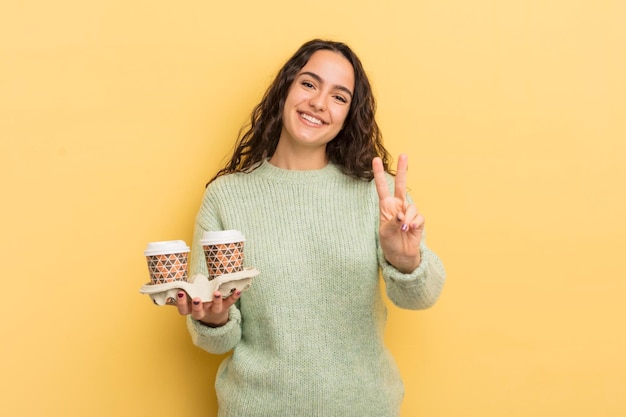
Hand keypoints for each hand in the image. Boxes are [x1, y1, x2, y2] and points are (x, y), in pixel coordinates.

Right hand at [175, 289, 240, 326]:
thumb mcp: (192, 297)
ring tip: (216, 293)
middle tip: (196, 299)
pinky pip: (230, 302)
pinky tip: (238, 291)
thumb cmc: (200, 300)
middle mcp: (202, 312)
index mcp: (191, 309)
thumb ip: (189, 288)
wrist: (215, 316)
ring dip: (216, 301)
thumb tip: (185, 275)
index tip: (180, 293)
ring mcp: (214, 310)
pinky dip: (234, 296)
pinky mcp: (225, 307)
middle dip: (197, 306)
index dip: (181, 303)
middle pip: (198, 313)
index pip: (183, 309)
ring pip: (215, 308)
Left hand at [372, 154, 423, 272]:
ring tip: (404, 228)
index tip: (375, 160)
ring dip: (408, 218)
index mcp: (386, 206)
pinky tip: (410, 229)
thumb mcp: (385, 233)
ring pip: (411, 207)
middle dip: (402, 170)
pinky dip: (414, 223)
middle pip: (401, 185)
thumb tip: (402, 214)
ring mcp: (408, 212)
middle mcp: (398, 206)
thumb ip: (392, 222)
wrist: (400, 255)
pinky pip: (418, 217)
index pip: (382, 187)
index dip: (379, 174)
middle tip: (403, 155)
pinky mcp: (418, 220)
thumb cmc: (389, 243)